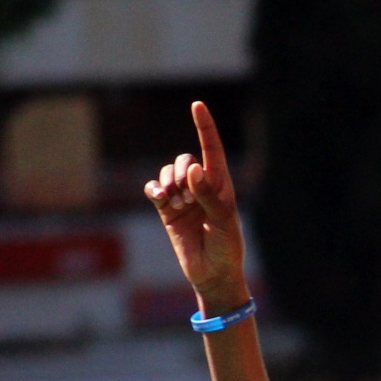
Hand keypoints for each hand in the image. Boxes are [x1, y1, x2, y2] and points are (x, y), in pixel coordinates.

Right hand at [144, 101, 247, 313]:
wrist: (213, 275)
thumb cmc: (226, 248)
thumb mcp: (222, 221)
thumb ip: (208, 195)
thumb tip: (194, 168)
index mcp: (222, 186)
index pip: (212, 150)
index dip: (205, 127)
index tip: (197, 105)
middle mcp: (202, 188)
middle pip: (185, 161)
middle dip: (181, 171)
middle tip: (185, 194)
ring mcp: (183, 198)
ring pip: (169, 173)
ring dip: (169, 182)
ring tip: (177, 204)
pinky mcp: (167, 211)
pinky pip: (155, 189)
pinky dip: (155, 189)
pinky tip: (160, 197)